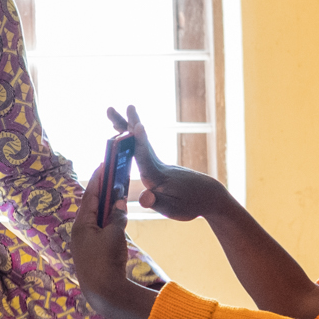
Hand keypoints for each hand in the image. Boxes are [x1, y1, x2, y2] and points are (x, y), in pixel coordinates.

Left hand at [70, 166, 157, 318]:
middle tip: (112, 175)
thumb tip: (120, 203)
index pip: (90, 196)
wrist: (103, 292)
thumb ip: (118, 216)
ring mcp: (84, 243)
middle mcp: (80, 232)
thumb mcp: (115, 235)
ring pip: (96, 218)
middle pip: (92, 205)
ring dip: (106, 206)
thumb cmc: (106, 261)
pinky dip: (107, 220)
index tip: (104, 164)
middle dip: (102, 191)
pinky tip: (116, 217)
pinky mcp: (91, 252)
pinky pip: (99, 230)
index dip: (98, 179)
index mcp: (81, 224)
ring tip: (116, 193)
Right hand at [109, 105, 230, 221]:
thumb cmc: (191, 204)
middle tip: (109, 109)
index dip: (140, 142)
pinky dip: (131, 138)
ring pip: (138, 143)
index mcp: (157, 176)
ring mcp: (157, 162)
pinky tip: (126, 132)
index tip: (137, 125)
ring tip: (111, 115)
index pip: (146, 157)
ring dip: (125, 128)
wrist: (209, 196)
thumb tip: (144, 197)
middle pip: (138, 143)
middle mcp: (156, 165)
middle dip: (125, 125)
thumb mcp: (173, 209)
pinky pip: (141, 148)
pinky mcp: (157, 164)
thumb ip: (155, 202)